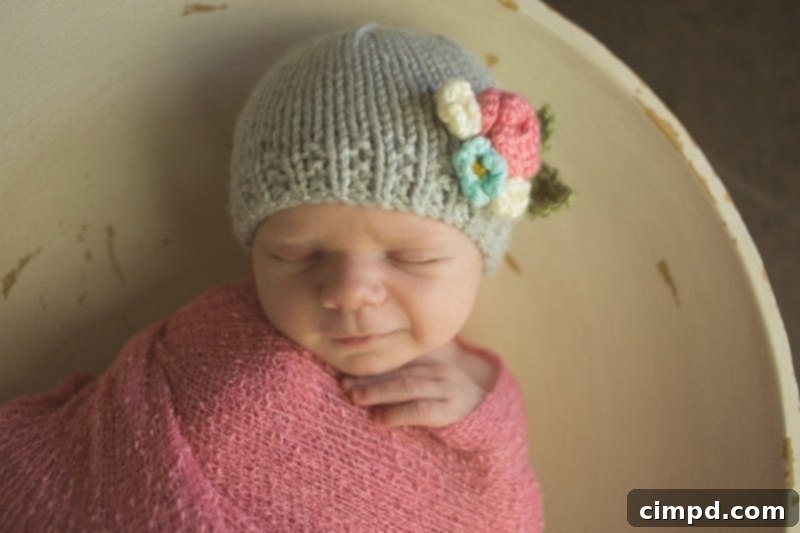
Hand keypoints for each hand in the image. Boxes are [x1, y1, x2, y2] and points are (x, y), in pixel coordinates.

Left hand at [339, 358, 485, 427]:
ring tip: (356, 398)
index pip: (398, 364)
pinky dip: (397, 414)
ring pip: (407, 387)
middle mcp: (439, 373)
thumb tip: (369, 384)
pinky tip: (380, 419)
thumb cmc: (454, 404)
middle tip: (345, 386)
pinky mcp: (451, 411)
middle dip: (370, 379)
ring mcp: (447, 390)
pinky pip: (420, 410)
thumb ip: (410, 381)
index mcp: (433, 364)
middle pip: (399, 373)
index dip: (372, 370)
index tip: (346, 373)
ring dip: (379, 392)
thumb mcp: (435, 386)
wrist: (490, 420)